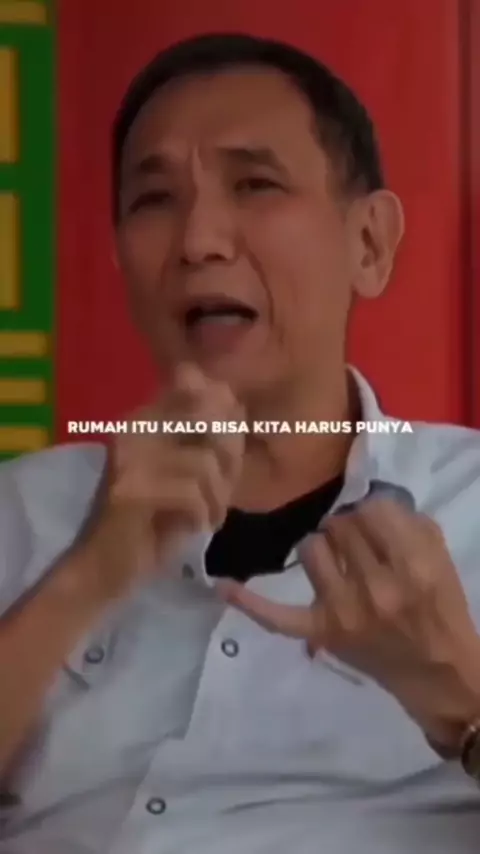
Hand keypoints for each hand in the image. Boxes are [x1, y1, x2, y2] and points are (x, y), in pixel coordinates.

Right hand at [76, 363, 244, 598]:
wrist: (104, 568)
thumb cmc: (153, 523)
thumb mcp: (191, 476)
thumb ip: (211, 439)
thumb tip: (236, 405)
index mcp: (146, 416)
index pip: (195, 383)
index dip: (226, 416)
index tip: (226, 456)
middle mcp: (134, 426)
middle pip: (208, 413)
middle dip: (230, 457)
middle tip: (223, 490)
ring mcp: (129, 457)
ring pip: (204, 461)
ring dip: (217, 496)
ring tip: (209, 516)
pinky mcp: (130, 492)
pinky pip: (190, 492)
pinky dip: (203, 514)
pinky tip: (197, 528)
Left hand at [217, 495, 479, 749]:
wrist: (437, 671)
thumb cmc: (439, 607)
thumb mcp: (438, 556)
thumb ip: (405, 521)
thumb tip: (365, 497)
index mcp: (411, 563)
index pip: (371, 509)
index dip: (371, 513)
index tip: (376, 524)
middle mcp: (376, 585)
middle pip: (338, 525)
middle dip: (348, 530)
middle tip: (359, 547)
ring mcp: (343, 609)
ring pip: (310, 547)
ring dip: (322, 549)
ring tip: (337, 564)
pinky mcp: (320, 632)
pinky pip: (276, 616)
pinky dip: (249, 602)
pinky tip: (223, 585)